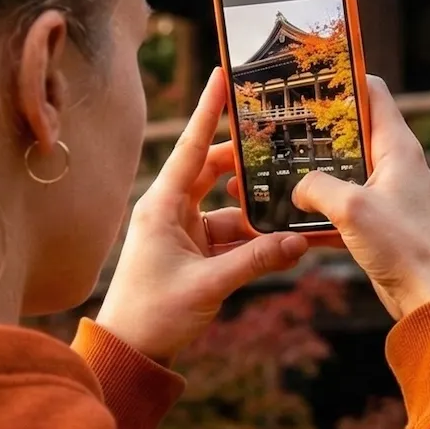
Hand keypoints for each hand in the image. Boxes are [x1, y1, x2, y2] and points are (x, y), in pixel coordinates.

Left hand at [95, 68, 309, 362]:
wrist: (131, 352)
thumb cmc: (153, 314)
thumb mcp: (209, 285)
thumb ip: (256, 261)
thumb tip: (298, 242)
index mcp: (162, 205)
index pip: (192, 147)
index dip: (209, 111)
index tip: (223, 76)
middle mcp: (171, 210)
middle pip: (214, 171)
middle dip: (247, 161)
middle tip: (278, 140)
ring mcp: (183, 232)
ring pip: (228, 207)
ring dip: (256, 210)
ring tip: (291, 204)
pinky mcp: (195, 254)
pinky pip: (231, 236)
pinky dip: (254, 240)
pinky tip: (283, 245)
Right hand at [292, 76, 429, 322]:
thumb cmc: (405, 248)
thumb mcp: (352, 209)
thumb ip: (317, 188)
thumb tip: (297, 188)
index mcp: (397, 147)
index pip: (372, 92)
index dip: (343, 78)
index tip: (310, 74)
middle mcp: (394, 165)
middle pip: (351, 130)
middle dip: (316, 128)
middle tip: (280, 122)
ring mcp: (386, 194)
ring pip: (343, 170)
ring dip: (313, 172)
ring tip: (277, 166)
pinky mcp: (378, 223)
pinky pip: (342, 206)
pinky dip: (319, 209)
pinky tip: (290, 217)